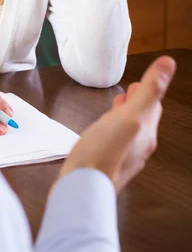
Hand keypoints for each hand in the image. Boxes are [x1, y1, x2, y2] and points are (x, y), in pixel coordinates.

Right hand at [58, 55, 175, 192]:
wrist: (81, 187)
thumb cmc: (103, 151)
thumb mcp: (129, 115)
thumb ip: (149, 90)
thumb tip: (169, 63)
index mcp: (146, 133)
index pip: (154, 107)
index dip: (148, 92)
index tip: (140, 82)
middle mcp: (139, 148)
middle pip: (143, 120)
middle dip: (137, 104)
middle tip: (130, 91)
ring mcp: (123, 158)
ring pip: (129, 132)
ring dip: (125, 116)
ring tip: (117, 105)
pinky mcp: (107, 164)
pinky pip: (115, 142)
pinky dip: (112, 129)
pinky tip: (101, 129)